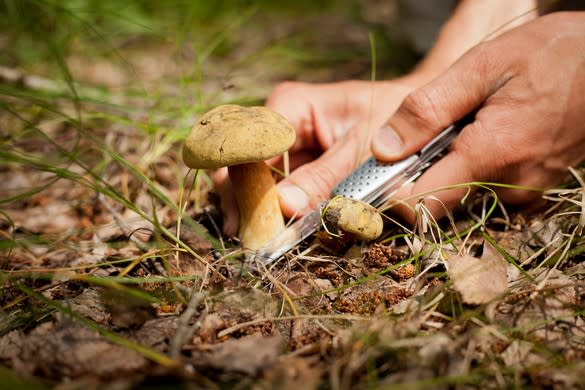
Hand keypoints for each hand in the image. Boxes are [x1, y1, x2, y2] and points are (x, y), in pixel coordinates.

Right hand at [214, 78, 421, 234]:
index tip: (251, 220)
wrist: (420, 121)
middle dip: (246, 203)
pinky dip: (279, 217)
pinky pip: (277, 197)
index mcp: (291, 106)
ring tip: (264, 243)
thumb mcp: (362, 150)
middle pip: (243, 168)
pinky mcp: (296, 173)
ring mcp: (284, 152)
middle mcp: (278, 127)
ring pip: (254, 187)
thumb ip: (324, 178)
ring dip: (259, 215)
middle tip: (252, 241)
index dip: (245, 182)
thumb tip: (284, 207)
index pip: (250, 145)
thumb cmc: (394, 121)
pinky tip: (280, 236)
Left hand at [371, 12, 584, 223]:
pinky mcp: (532, 187)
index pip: (422, 206)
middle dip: (419, 172)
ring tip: (468, 123)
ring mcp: (525, 190)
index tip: (376, 179)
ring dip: (447, 164)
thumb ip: (427, 111)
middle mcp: (510, 184)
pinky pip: (485, 185)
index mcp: (492, 155)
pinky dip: (471, 164)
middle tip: (429, 132)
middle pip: (437, 200)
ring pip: (460, 192)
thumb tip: (381, 150)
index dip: (390, 197)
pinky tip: (485, 132)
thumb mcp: (481, 68)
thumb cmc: (552, 55)